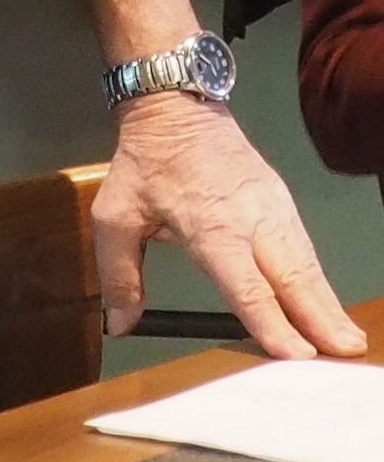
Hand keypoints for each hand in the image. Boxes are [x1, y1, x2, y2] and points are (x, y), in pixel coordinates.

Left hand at [96, 95, 365, 358]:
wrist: (175, 106)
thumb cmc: (145, 163)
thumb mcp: (115, 215)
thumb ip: (119, 274)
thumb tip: (120, 324)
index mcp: (210, 225)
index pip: (245, 284)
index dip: (271, 321)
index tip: (295, 354)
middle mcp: (251, 219)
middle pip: (292, 278)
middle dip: (319, 319)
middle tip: (345, 356)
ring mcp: (272, 207)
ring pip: (306, 263)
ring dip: (327, 304)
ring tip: (346, 343)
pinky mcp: (281, 201)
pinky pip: (304, 248)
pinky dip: (318, 281)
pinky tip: (327, 308)